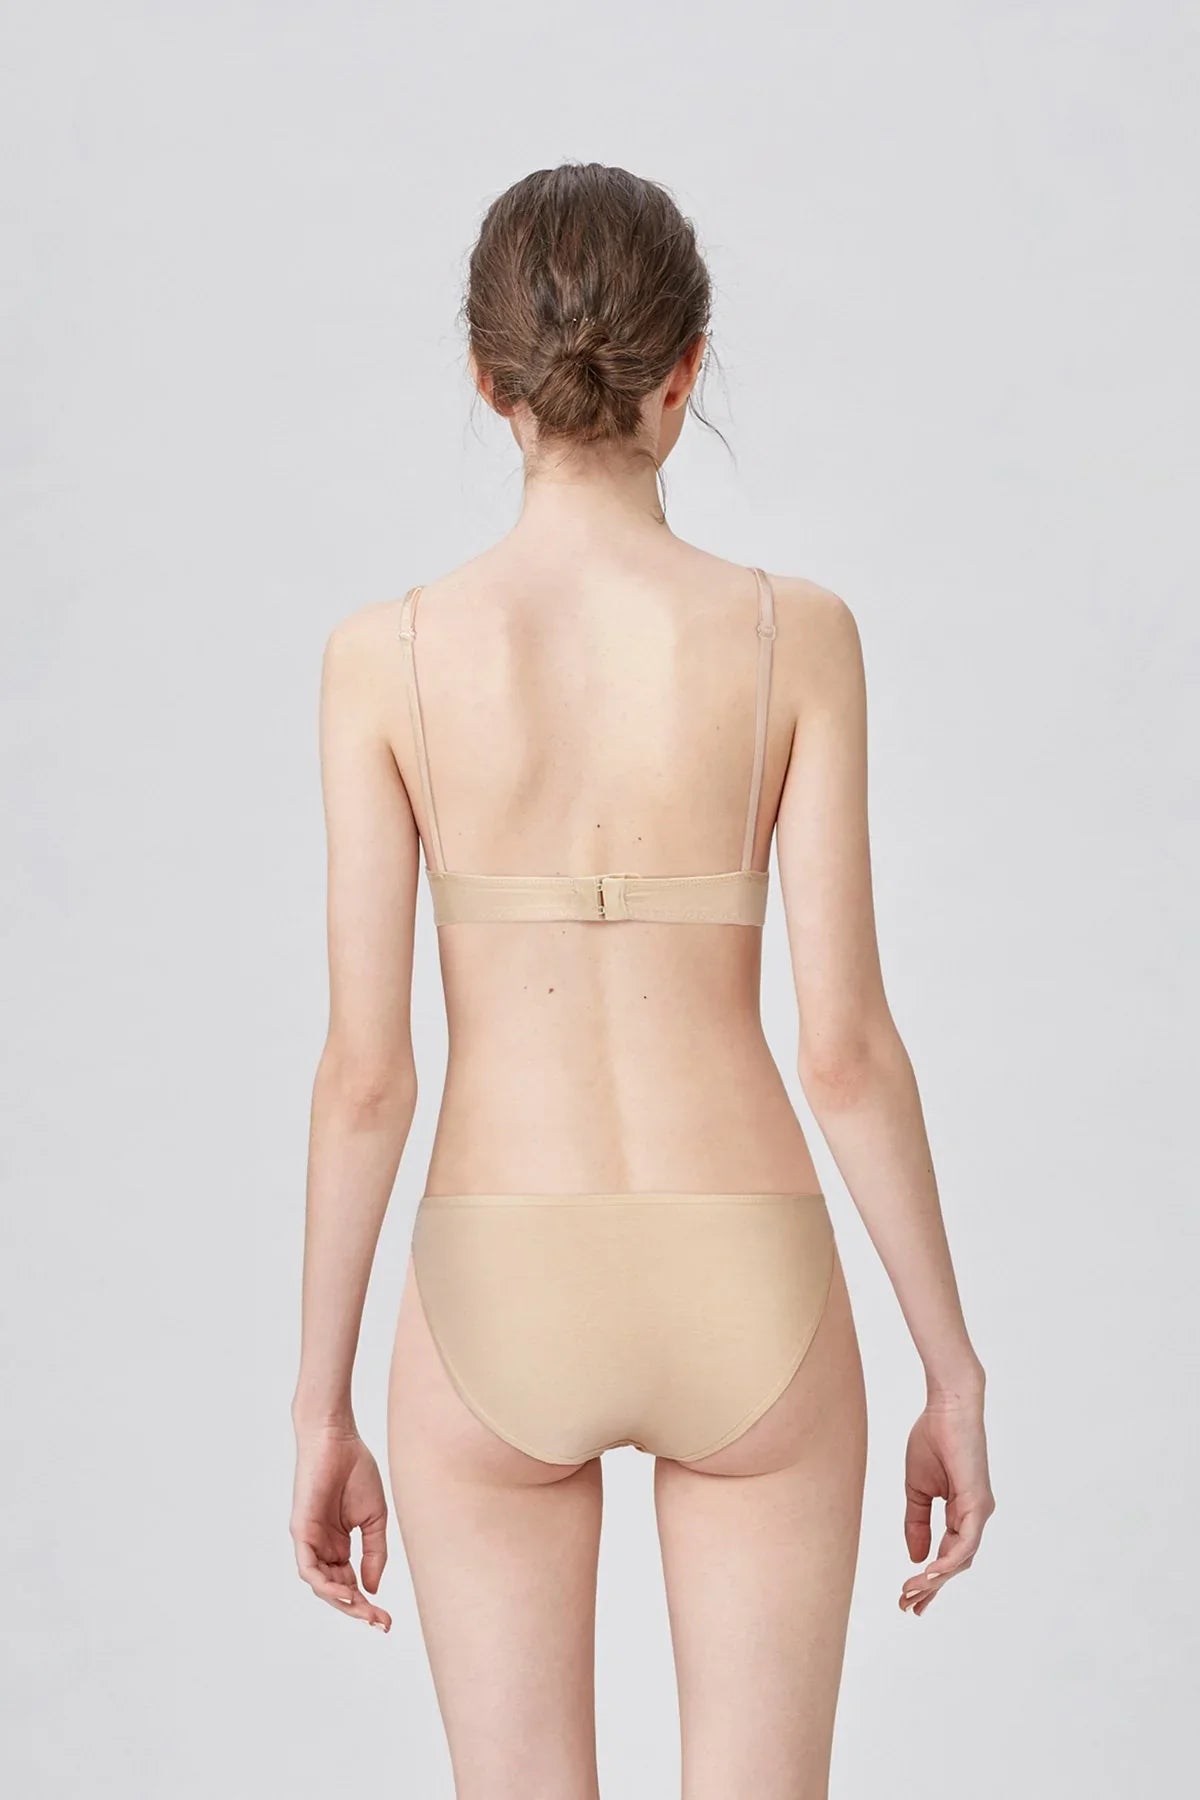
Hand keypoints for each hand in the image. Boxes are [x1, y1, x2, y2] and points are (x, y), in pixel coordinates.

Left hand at [291, 1425, 391, 1630]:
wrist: (338, 1438)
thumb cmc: (355, 1470)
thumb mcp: (374, 1518)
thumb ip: (374, 1552)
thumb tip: (372, 1588)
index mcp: (339, 1544)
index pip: (351, 1583)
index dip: (367, 1604)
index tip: (387, 1620)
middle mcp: (322, 1547)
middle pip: (336, 1590)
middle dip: (357, 1609)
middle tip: (379, 1622)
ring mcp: (310, 1540)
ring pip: (321, 1584)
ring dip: (343, 1601)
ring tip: (365, 1611)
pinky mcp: (300, 1531)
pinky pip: (308, 1567)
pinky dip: (324, 1584)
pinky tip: (346, 1592)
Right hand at [899, 1393, 994, 1615]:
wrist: (946, 1407)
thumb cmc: (933, 1439)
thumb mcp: (917, 1489)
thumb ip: (917, 1522)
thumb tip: (916, 1557)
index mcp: (961, 1513)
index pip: (947, 1555)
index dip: (928, 1578)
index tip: (908, 1597)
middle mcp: (975, 1517)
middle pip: (955, 1565)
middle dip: (931, 1588)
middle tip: (908, 1606)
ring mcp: (979, 1511)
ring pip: (961, 1559)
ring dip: (936, 1579)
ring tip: (911, 1592)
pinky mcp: (977, 1502)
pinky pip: (965, 1542)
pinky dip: (948, 1561)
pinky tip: (930, 1573)